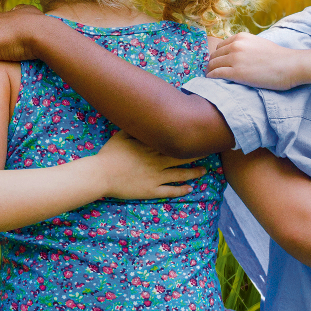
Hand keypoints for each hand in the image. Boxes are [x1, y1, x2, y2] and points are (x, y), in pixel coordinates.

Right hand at [90, 133, 205, 199]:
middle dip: (197, 154)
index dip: (187, 140)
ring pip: (180, 174)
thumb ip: (134, 129)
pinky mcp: (151, 190)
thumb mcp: (121, 136)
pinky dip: (181, 190)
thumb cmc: (109, 154)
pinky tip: (190, 189)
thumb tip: (142, 119)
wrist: (101, 174)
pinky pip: (170, 191)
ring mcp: (155, 177)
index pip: (174, 142)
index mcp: (150, 147)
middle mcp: (157, 161)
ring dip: (194, 173)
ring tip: (204, 171)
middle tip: (209, 152)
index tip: (197, 136)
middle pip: (182, 157)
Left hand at [206, 33, 302, 90]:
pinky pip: (216, 74)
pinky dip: (212, 77)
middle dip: (213, 64)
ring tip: (212, 78)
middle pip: (214, 56)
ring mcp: (235, 59)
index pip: (220, 47)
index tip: (218, 63)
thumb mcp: (258, 43)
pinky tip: (213, 81)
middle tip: (213, 72)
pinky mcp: (236, 73)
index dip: (218, 56)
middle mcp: (235, 46)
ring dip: (210, 71)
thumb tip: (235, 54)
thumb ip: (245, 46)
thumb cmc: (278, 57)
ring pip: (213, 64)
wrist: (290, 65)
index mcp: (240, 37)